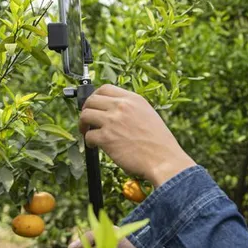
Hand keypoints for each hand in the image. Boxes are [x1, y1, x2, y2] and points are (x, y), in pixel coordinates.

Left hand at [78, 84, 195, 186]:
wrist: (163, 159)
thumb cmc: (158, 141)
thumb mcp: (147, 114)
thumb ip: (130, 108)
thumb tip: (112, 109)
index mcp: (133, 99)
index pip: (105, 88)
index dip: (95, 96)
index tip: (94, 105)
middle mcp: (121, 106)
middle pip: (91, 100)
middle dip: (86, 109)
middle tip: (87, 120)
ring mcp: (112, 121)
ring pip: (85, 115)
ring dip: (83, 124)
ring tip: (87, 132)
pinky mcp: (106, 138)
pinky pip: (88, 136)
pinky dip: (89, 142)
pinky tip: (95, 146)